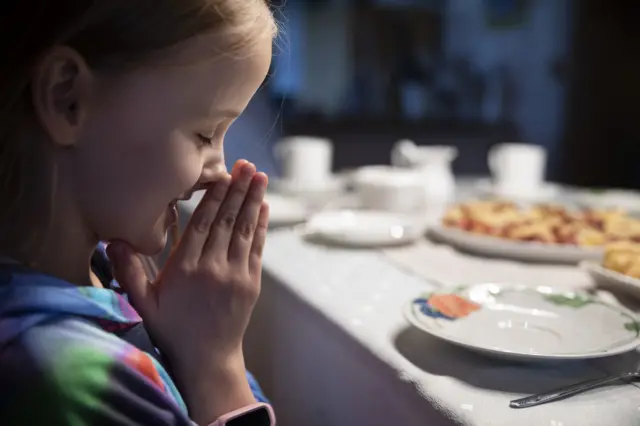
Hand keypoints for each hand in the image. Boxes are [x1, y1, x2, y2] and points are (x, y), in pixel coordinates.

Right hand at [107, 159, 268, 421]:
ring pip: (244, 230)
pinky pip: (257, 247)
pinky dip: (260, 226)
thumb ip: (130, 273)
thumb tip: (114, 241)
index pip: (202, 224)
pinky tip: (263, 207)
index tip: (220, 174)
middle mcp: (213, 267)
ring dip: (253, 201)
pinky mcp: (251, 282)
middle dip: (237, 190)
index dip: (213, 197)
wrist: (208, 358)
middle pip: (226, 220)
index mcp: (186, 269)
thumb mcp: (145, 304)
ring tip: (259, 176)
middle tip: (246, 164)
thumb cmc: (173, 330)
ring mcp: (236, 274)